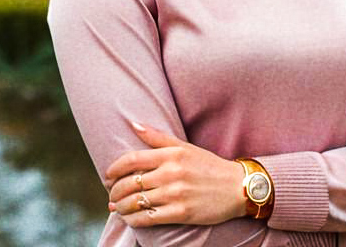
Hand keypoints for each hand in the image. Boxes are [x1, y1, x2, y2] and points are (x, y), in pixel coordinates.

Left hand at [105, 123, 245, 227]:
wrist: (237, 187)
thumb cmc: (209, 166)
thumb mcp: (186, 147)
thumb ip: (158, 137)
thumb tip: (134, 124)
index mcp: (172, 154)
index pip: (132, 160)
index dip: (114, 169)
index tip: (108, 175)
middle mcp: (172, 173)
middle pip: (130, 183)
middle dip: (115, 191)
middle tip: (111, 195)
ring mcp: (176, 194)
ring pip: (136, 202)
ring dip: (121, 208)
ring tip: (117, 208)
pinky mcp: (181, 213)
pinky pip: (148, 219)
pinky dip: (134, 220)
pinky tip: (130, 219)